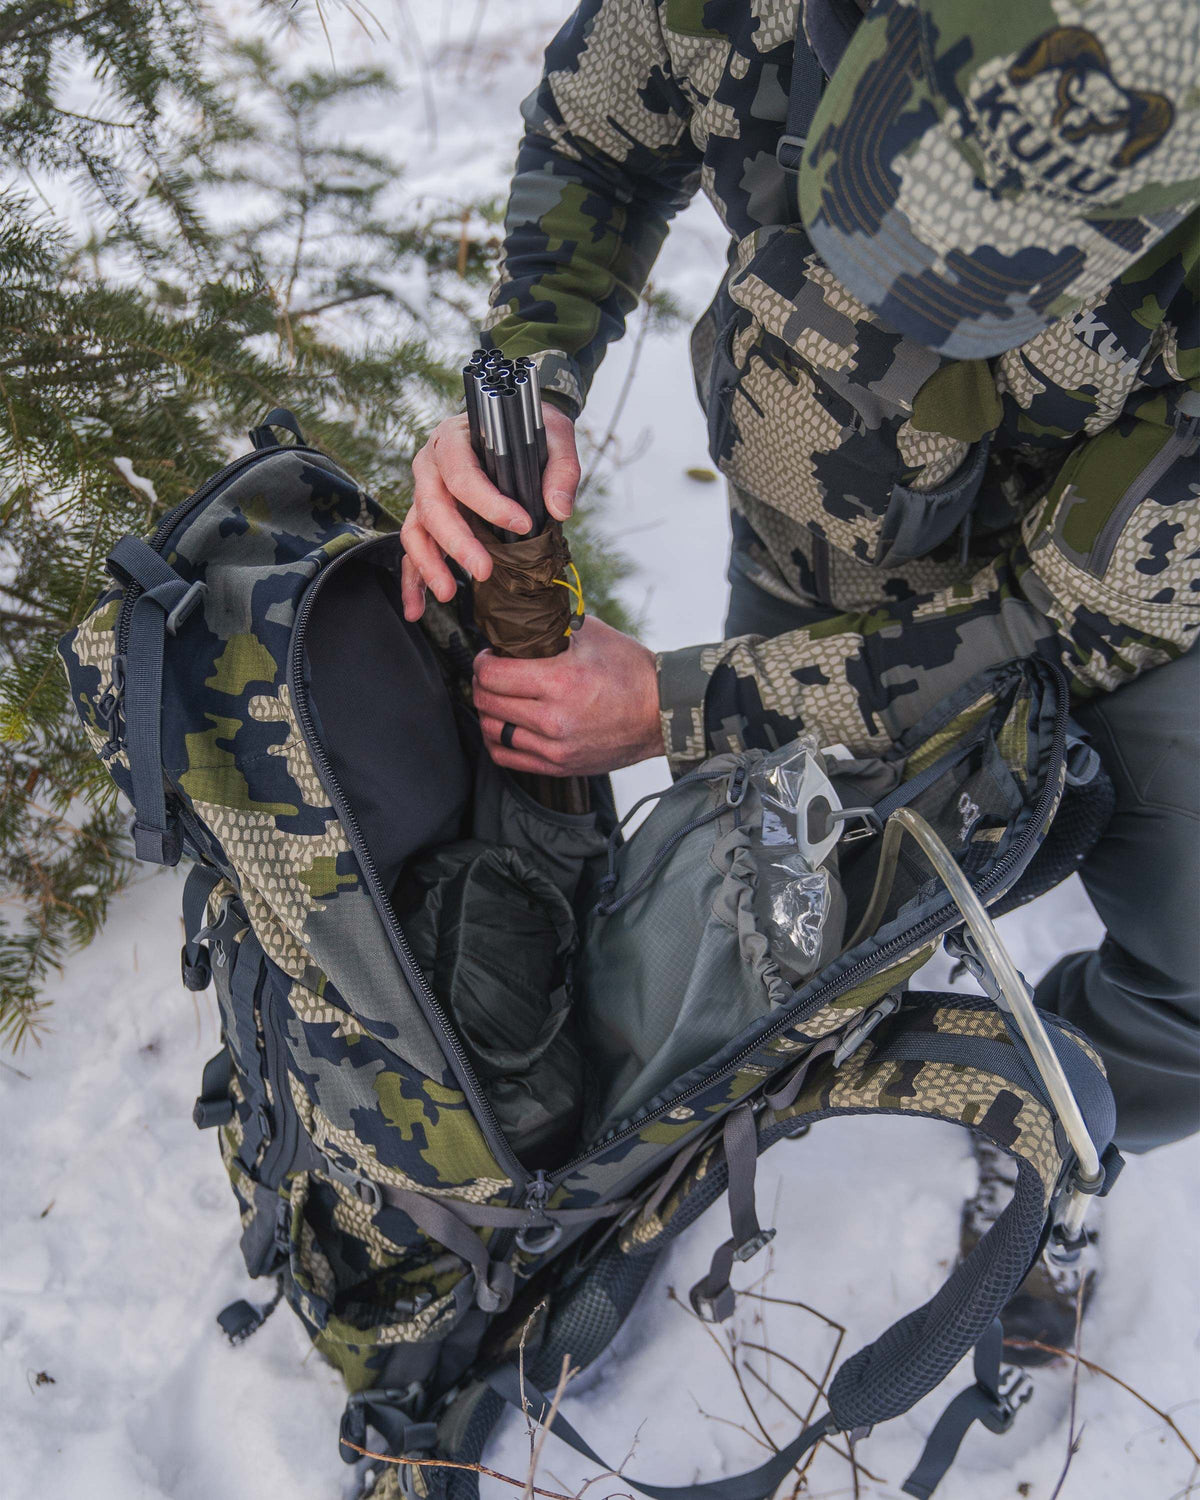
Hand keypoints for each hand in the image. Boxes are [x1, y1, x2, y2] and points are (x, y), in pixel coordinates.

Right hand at [401, 401, 580, 620]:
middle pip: (433, 506)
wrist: (514, 426)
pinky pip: (414, 549)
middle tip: (483, 571)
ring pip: (416, 530)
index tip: (522, 524)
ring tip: (448, 594)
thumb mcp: (554, 437)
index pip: (462, 473)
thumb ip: (561, 470)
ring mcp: (425, 491)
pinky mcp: (427, 517)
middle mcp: (431, 464)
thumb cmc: (530, 431)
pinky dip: (413, 580)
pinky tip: (416, 608)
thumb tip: (559, 509)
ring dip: (429, 565)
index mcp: (455, 438)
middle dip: (457, 543)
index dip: (488, 502)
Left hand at [474, 617, 663, 777]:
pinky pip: (507, 757)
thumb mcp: (592, 635)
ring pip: (492, 731)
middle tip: (491, 673)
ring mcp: (555, 747)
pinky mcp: (559, 765)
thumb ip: (551, 629)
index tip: (489, 656)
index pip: (491, 675)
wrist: (662, 712)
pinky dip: (497, 739)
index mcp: (560, 681)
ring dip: (488, 711)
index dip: (482, 662)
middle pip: (487, 702)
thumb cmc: (630, 671)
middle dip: (481, 683)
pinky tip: (505, 724)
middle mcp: (553, 719)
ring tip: (498, 698)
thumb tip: (518, 622)